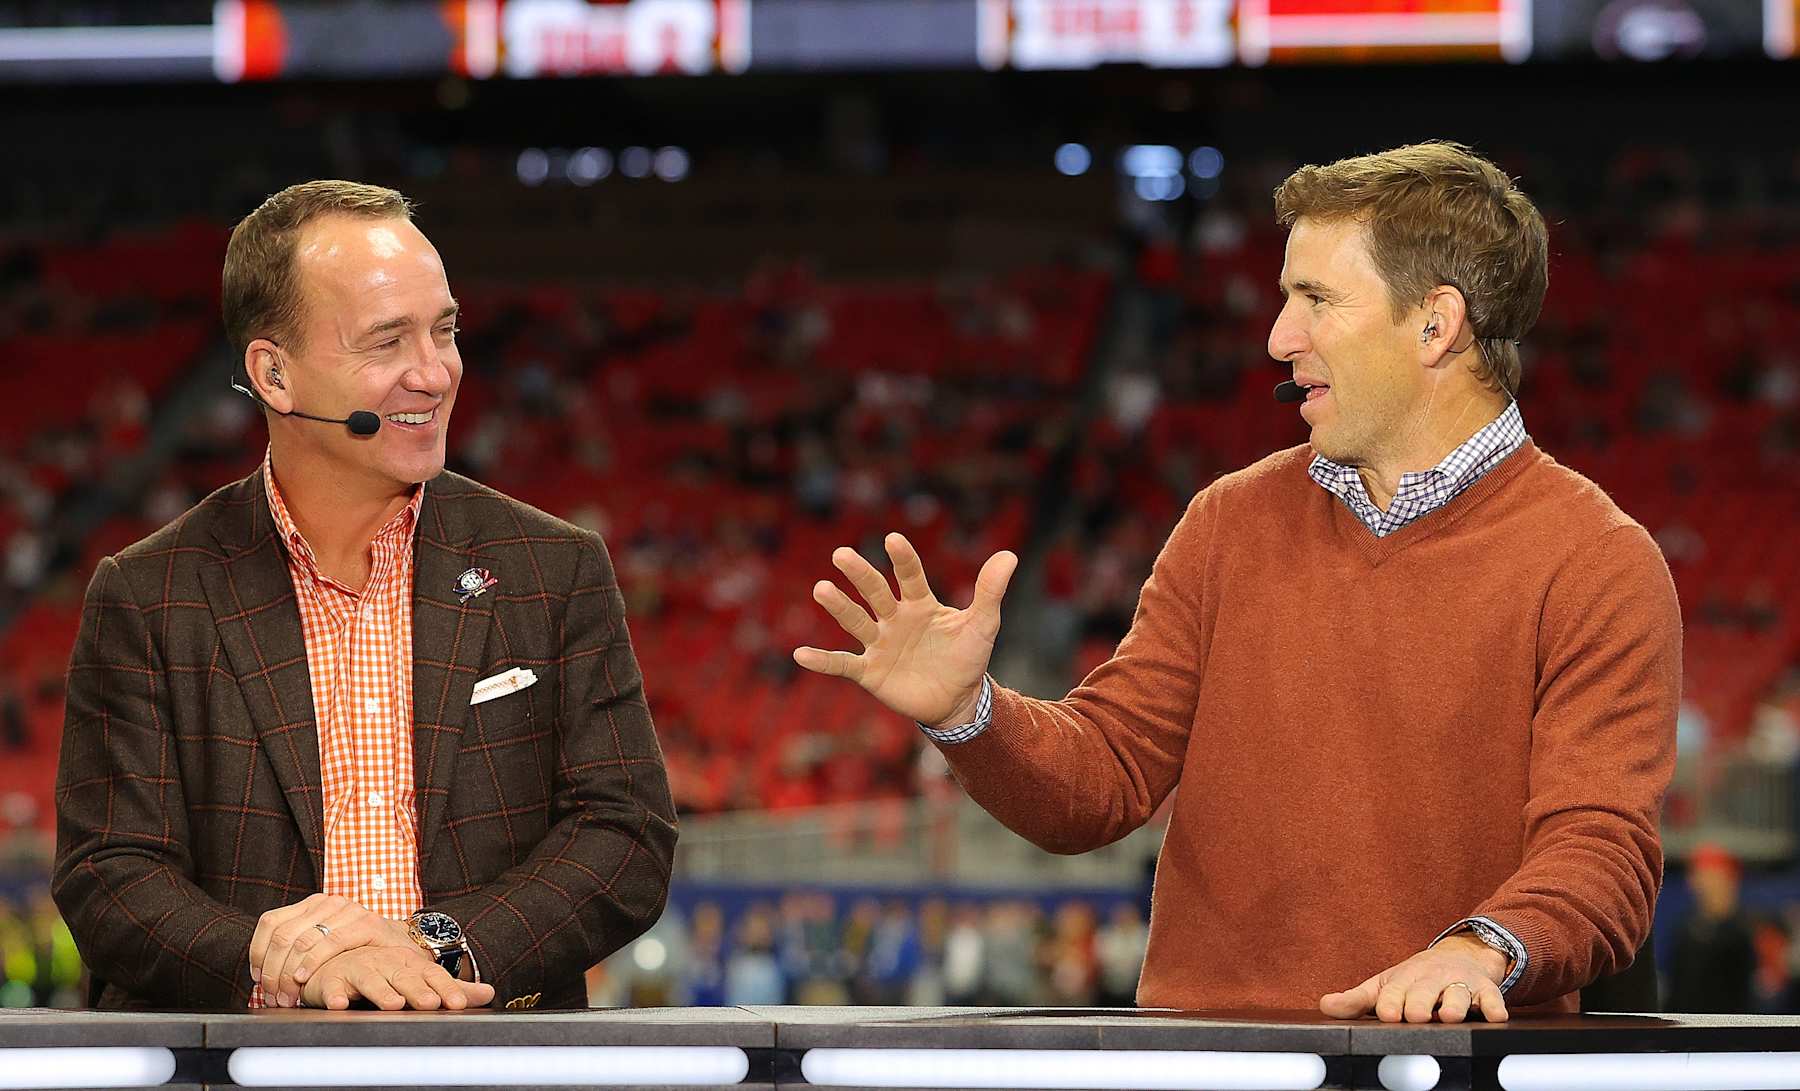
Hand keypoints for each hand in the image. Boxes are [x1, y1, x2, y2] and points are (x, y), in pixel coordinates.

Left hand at [251, 893, 415, 1007]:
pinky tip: (303, 978)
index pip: (270, 922)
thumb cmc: (357, 949)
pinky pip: (330, 943)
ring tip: (288, 996)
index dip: (258, 953)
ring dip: (288, 974)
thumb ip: (298, 947)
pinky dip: (312, 963)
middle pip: (283, 935)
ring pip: (302, 941)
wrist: (400, 945)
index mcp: (311, 904)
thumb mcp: (322, 941)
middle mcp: (326, 902)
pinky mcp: (366, 923)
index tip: (258, 978)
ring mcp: (347, 910)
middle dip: (272, 971)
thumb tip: (261, 971)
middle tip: (272, 996)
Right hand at [300, 946, 494, 1010]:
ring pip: (371, 979)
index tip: (460, 1004)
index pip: (433, 976)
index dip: (447, 989)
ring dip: (382, 991)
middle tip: (431, 1003)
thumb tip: (489, 993)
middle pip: (405, 976)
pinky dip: (334, 995)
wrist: (339, 958)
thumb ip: (451, 988)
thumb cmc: (384, 971)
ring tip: (394, 1004)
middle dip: (418, 990)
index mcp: (411, 963)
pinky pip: (331, 987)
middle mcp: (387, 963)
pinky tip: (340, 1004)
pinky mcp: (331, 979)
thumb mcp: (418, 977)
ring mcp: (359, 968)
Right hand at [793, 533, 1016, 728]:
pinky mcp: (869, 671)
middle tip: (842, 555)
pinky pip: (843, 664)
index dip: (903, 560)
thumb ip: (990, 591)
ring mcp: (879, 643)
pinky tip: (801, 654)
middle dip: (860, 575)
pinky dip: (823, 661)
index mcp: (920, 604)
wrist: (957, 701)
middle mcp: (894, 618)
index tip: (893, 540)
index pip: (910, 577)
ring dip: (838, 606)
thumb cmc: (967, 657)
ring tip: (821, 588)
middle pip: (875, 593)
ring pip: (855, 621)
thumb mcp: (983, 625)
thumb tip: (1010, 554)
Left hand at [1319, 933, 1509, 1022]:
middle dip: (1420, 1002)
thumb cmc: (1414, 981)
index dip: (1391, 1002)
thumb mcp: (1384, 986)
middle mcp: (1432, 979)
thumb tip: (1325, 1006)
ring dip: (1455, 1004)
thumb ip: (1356, 1000)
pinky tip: (1495, 1016)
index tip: (1386, 1014)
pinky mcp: (1486, 991)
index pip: (1394, 991)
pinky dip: (1495, 1007)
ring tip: (1450, 1016)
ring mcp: (1459, 984)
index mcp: (1404, 979)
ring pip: (1459, 994)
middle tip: (1415, 1016)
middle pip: (1425, 991)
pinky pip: (1493, 999)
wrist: (1458, 958)